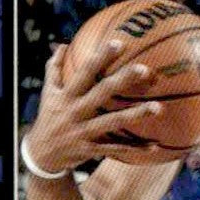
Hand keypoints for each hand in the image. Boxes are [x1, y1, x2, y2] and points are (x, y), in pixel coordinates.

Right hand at [25, 41, 168, 171]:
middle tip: (144, 69)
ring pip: (113, 122)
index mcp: (66, 96)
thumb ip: (54, 69)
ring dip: (136, 115)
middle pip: (102, 93)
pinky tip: (155, 145)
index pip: (84, 72)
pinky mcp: (90, 150)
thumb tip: (62, 44)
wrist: (41, 156)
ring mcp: (83, 132)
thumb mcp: (48, 93)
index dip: (100, 58)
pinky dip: (135, 148)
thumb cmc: (49, 118)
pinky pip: (116, 149)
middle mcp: (75, 112)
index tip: (118, 42)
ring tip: (158, 107)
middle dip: (122, 80)